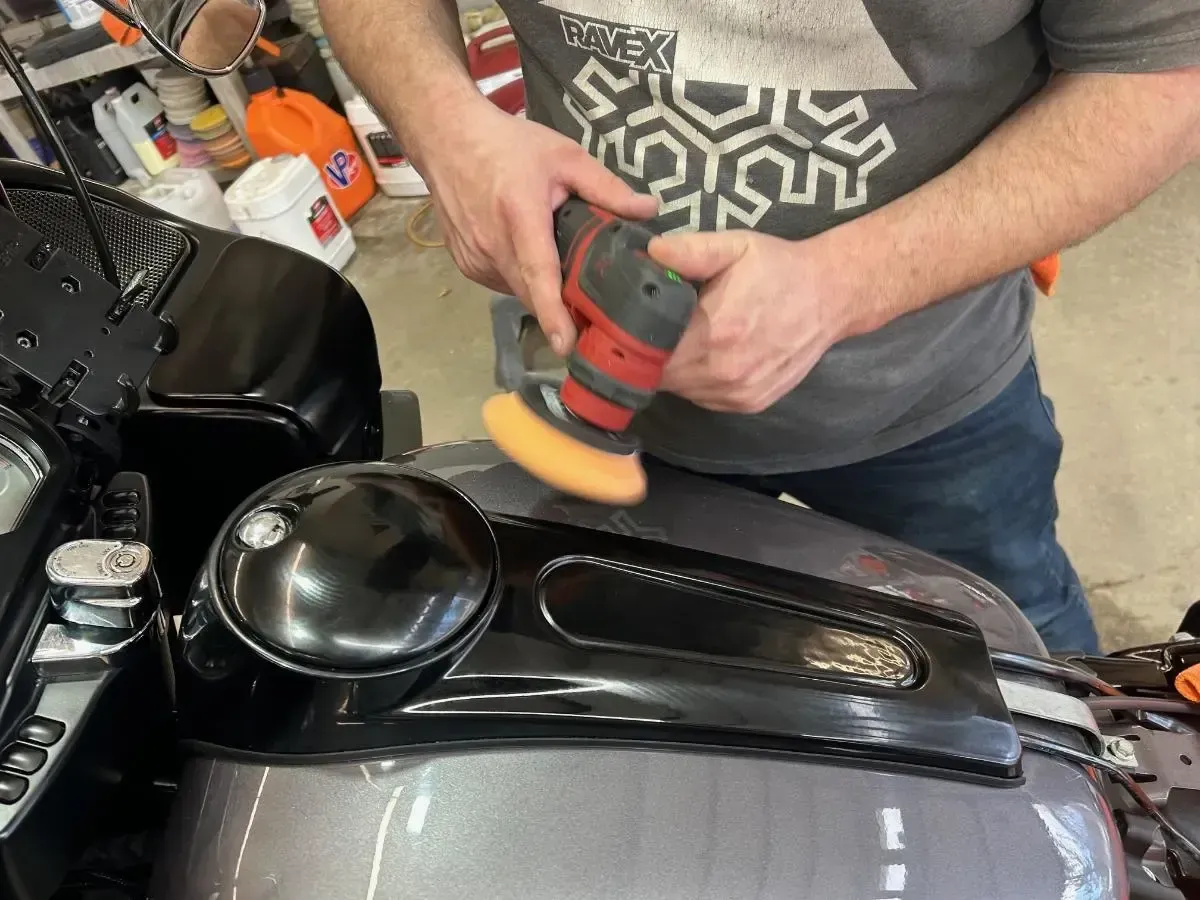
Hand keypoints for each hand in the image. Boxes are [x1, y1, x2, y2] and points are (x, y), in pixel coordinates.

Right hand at [420, 100, 657, 354]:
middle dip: (561, 306)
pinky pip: (501, 283)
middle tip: (592, 305)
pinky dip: (519, 277)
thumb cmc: (508, 144)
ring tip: (555, 260)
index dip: (554, 313)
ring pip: (517, 291)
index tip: (566, 345)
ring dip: (539, 287)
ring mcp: (473, 258)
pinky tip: (526, 252)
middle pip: (532, 293)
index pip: (539, 274)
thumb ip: (607, 188)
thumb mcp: (565, 156)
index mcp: (520, 217)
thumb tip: (650, 210)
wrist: (446, 138)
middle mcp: (492, 244)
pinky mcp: (465, 264)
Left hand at [649, 230, 862, 413]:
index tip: (627, 322)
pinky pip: (706, 398)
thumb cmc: (779, 268)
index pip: (649, 350)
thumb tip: (649, 253)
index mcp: (715, 331)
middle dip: (650, 354)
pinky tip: (708, 356)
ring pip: (682, 390)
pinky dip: (698, 382)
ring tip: (681, 341)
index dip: (632, 338)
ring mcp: (739, 393)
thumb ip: (689, 251)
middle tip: (651, 330)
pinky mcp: (751, 403)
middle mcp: (725, 371)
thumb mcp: (735, 246)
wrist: (831, 296)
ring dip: (675, 370)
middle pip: (661, 375)